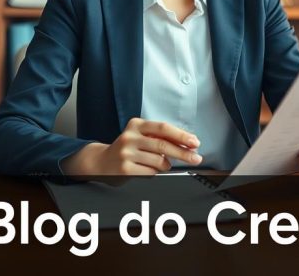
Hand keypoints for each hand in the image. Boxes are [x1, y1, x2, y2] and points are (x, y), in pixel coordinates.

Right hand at [62, 118, 201, 176]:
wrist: (102, 162)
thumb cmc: (128, 148)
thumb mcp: (141, 136)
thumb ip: (161, 137)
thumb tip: (188, 144)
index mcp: (136, 124)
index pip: (163, 128)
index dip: (181, 136)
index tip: (195, 142)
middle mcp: (129, 137)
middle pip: (163, 145)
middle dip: (183, 153)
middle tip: (196, 158)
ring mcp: (126, 153)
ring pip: (159, 162)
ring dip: (165, 165)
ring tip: (159, 163)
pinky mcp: (125, 169)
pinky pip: (151, 173)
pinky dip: (154, 173)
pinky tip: (145, 169)